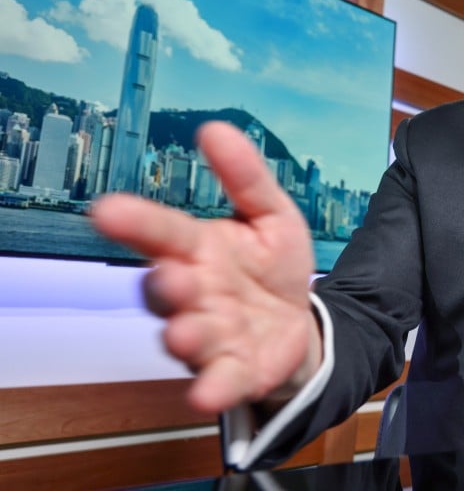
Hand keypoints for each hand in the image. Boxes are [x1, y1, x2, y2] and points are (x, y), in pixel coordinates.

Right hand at [90, 121, 320, 413]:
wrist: (300, 322)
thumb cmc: (271, 267)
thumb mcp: (271, 214)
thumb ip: (246, 177)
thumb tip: (216, 128)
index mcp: (197, 250)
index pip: (161, 232)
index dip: (135, 222)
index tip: (107, 210)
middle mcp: (194, 293)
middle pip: (164, 290)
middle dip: (164, 285)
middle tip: (170, 276)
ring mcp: (210, 335)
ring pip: (186, 336)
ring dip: (184, 336)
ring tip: (185, 333)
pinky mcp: (233, 370)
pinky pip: (218, 382)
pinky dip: (212, 388)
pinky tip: (206, 392)